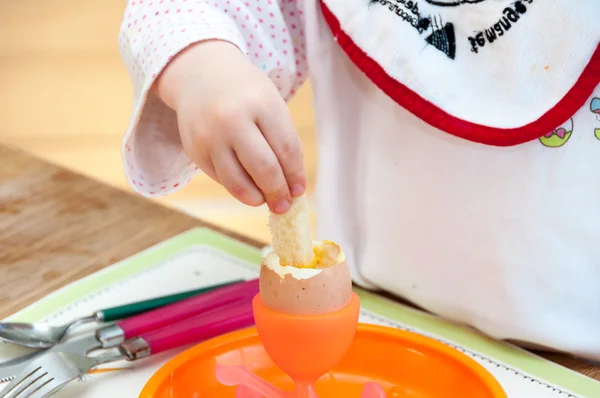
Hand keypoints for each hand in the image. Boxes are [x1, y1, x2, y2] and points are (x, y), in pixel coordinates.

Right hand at [153, 40, 305, 213]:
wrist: (201, 73)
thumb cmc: (246, 92)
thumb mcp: (270, 103)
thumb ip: (282, 140)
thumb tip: (291, 186)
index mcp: (261, 103)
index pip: (287, 150)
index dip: (295, 176)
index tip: (299, 190)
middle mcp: (233, 119)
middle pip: (264, 169)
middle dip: (278, 192)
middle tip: (284, 204)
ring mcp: (210, 136)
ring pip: (238, 183)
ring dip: (256, 198)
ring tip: (264, 199)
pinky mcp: (195, 150)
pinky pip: (221, 179)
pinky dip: (237, 188)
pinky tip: (246, 185)